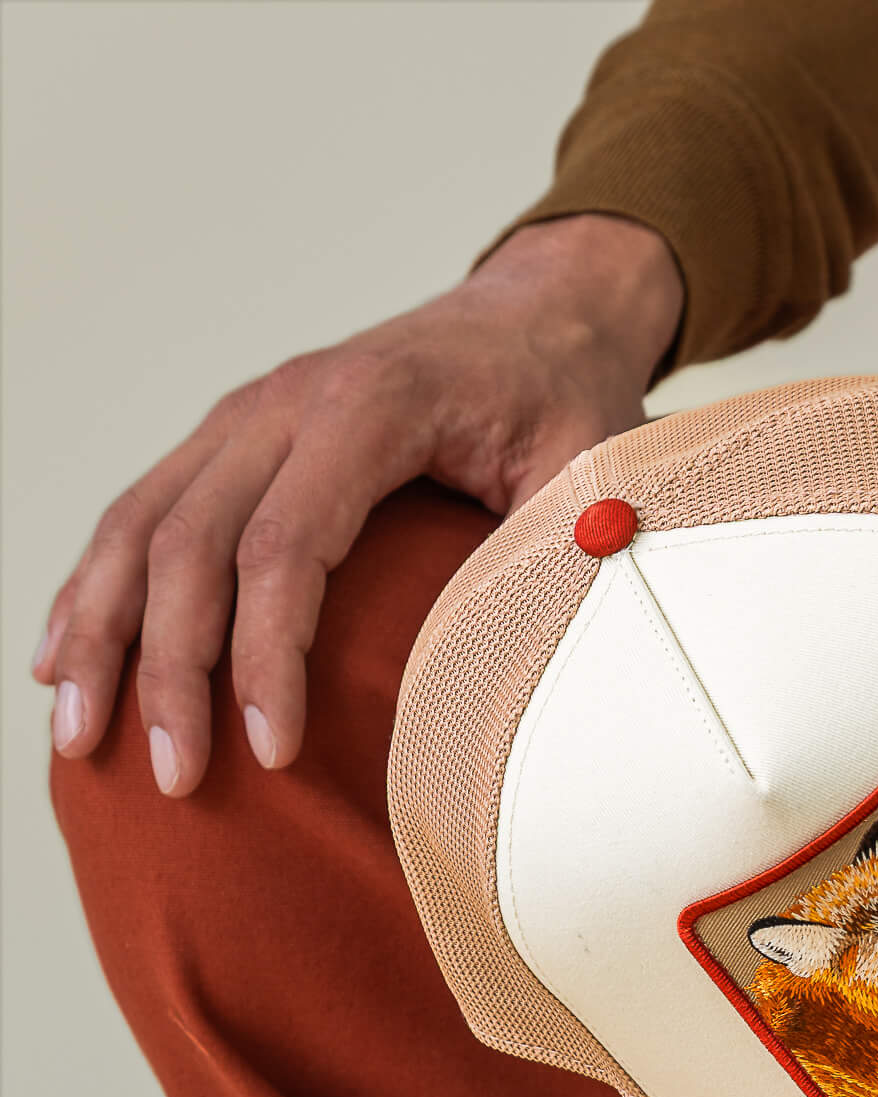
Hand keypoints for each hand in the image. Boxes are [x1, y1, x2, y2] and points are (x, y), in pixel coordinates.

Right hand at [33, 212, 683, 795]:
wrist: (537, 318)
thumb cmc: (567, 402)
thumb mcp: (595, 467)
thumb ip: (573, 547)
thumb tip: (559, 649)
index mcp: (373, 407)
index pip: (289, 544)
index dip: (269, 654)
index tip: (271, 751)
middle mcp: (285, 401)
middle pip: (191, 542)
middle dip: (171, 669)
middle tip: (176, 777)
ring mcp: (245, 416)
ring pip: (140, 524)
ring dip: (100, 634)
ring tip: (79, 737)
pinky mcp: (231, 439)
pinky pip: (141, 512)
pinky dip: (95, 587)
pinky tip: (63, 659)